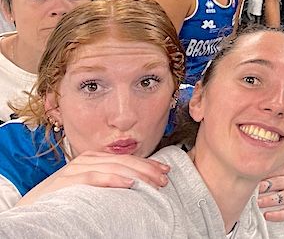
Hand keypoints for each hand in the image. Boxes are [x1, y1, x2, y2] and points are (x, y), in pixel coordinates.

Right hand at [17, 151, 169, 206]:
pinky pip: (93, 178)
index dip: (147, 164)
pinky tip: (128, 184)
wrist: (33, 208)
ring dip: (136, 174)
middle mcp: (85, 160)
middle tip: (164, 179)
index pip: (126, 159)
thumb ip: (110, 180)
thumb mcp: (91, 186)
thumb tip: (138, 183)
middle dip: (146, 169)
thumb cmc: (65, 198)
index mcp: (93, 159)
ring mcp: (75, 169)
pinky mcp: (65, 182)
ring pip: (112, 167)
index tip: (165, 171)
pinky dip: (112, 180)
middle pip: (123, 161)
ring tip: (152, 182)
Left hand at [258, 161, 283, 221]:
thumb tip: (247, 172)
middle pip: (280, 182)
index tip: (252, 176)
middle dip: (265, 187)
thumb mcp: (268, 174)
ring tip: (257, 203)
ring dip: (269, 200)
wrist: (279, 197)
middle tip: (253, 190)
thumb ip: (262, 172)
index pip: (277, 168)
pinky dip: (277, 215)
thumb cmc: (270, 183)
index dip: (264, 172)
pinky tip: (267, 215)